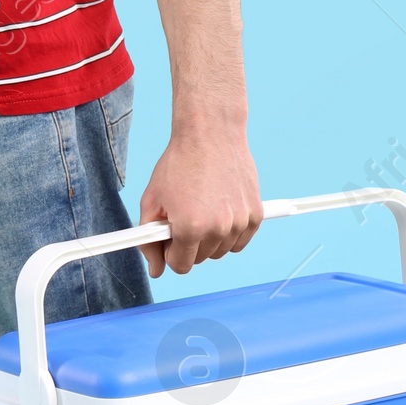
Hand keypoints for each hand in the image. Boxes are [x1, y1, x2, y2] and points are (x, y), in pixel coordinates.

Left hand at [137, 123, 261, 276]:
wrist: (210, 134)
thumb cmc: (178, 165)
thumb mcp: (152, 200)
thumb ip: (149, 240)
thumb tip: (156, 271)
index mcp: (190, 228)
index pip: (180, 266)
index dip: (170, 253)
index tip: (169, 238)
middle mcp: (218, 229)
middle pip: (200, 259)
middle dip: (188, 244)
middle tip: (184, 216)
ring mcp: (240, 222)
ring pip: (220, 251)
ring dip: (209, 238)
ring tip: (202, 208)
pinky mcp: (256, 215)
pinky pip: (240, 241)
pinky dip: (229, 232)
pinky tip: (219, 209)